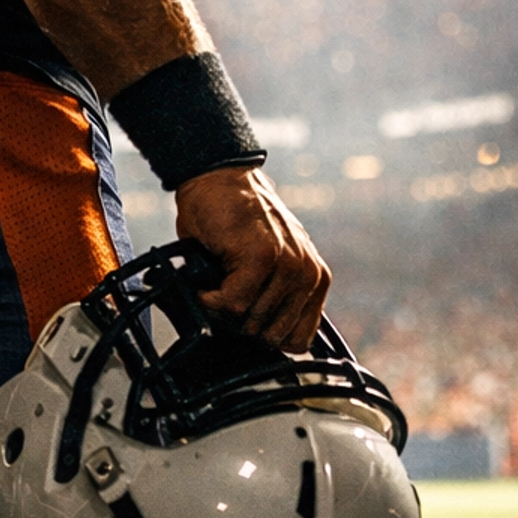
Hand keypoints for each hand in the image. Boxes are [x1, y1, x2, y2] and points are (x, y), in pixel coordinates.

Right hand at [174, 166, 330, 351]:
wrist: (219, 177)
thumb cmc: (234, 222)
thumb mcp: (268, 264)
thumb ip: (274, 298)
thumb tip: (256, 339)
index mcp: (315, 279)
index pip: (299, 341)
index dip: (263, 336)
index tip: (242, 319)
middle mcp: (308, 273)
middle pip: (270, 336)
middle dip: (239, 324)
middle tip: (221, 297)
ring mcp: (288, 265)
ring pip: (249, 322)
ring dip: (221, 310)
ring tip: (212, 284)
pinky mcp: (261, 257)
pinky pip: (231, 305)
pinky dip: (208, 300)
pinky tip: (203, 283)